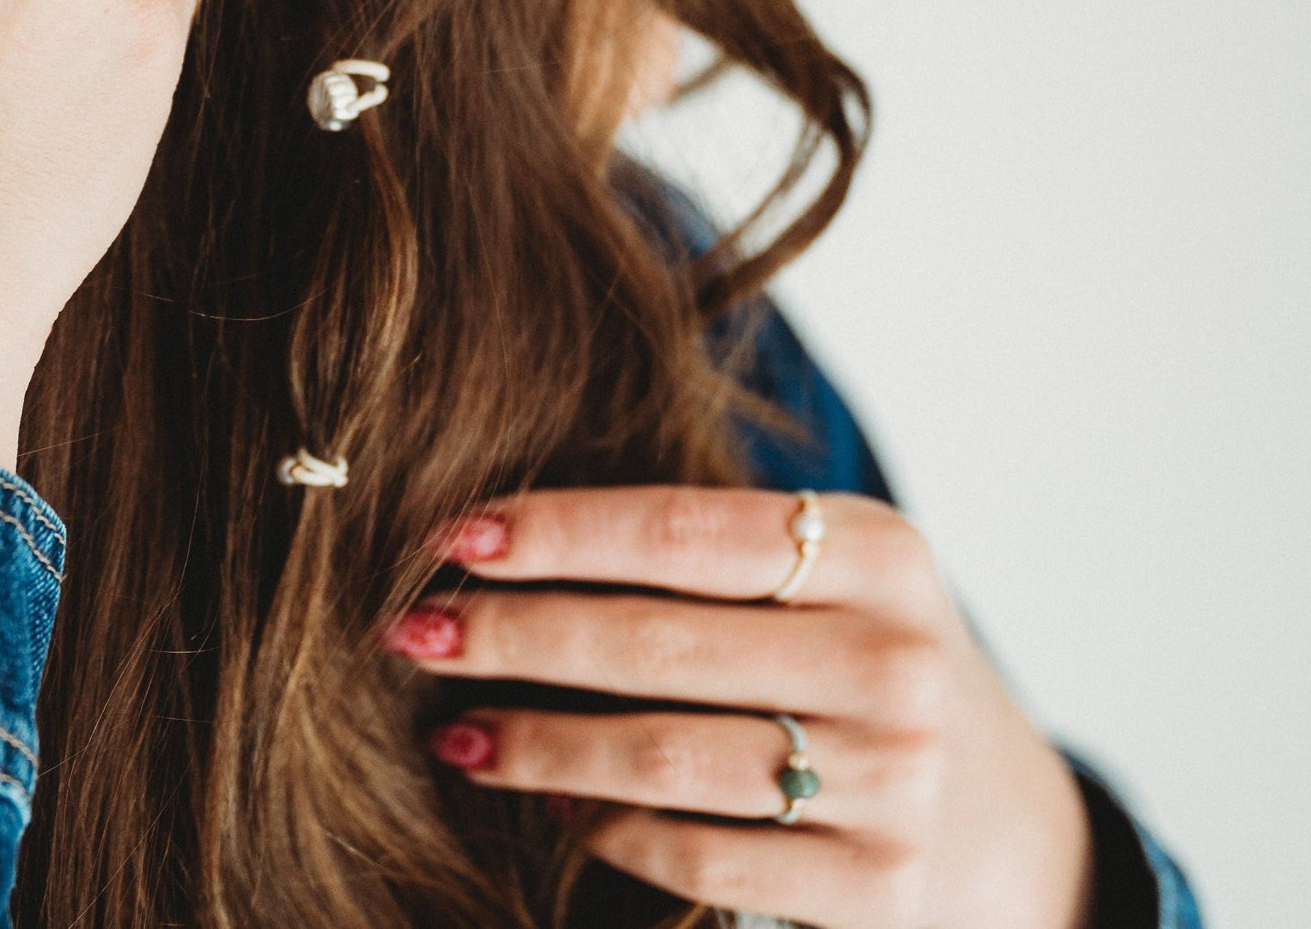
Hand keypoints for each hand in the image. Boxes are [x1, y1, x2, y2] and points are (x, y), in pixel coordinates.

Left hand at [384, 487, 1092, 928]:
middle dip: (513, 634)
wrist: (1006, 817)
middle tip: (412, 629)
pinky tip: (548, 800)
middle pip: (656, 642)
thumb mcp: (828, 573)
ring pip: (660, 754)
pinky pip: (694, 852)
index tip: (452, 535)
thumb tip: (504, 538)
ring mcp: (893, 783)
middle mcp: (893, 659)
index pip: (682, 529)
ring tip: (452, 729)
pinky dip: (602, 826)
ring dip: (534, 741)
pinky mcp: (873, 890)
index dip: (555, 530)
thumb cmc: (864, 656)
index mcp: (877, 551)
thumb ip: (705, 551)